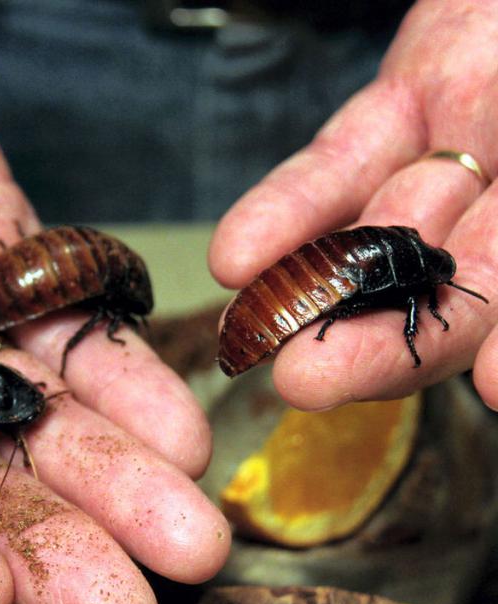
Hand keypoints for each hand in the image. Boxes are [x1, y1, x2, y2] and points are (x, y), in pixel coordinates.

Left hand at [209, 0, 497, 409]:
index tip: (496, 388)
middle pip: (444, 289)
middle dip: (380, 341)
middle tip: (310, 382)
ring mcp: (456, 158)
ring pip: (376, 239)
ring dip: (312, 289)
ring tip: (258, 334)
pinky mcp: (397, 109)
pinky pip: (335, 166)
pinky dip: (287, 212)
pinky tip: (238, 258)